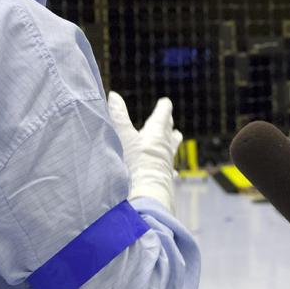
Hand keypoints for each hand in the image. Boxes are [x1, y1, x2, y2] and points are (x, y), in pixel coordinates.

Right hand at [108, 92, 181, 210]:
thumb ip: (118, 117)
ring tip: (176, 136)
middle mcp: (165, 145)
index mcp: (157, 132)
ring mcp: (167, 161)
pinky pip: (170, 168)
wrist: (146, 193)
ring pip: (173, 146)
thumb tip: (113, 95)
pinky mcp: (167, 175)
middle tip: (168, 119)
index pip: (164, 114)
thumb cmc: (134, 163)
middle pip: (169, 130)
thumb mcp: (123, 137)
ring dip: (172, 140)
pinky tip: (173, 171)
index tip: (165, 102)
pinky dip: (169, 165)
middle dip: (168, 123)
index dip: (163, 107)